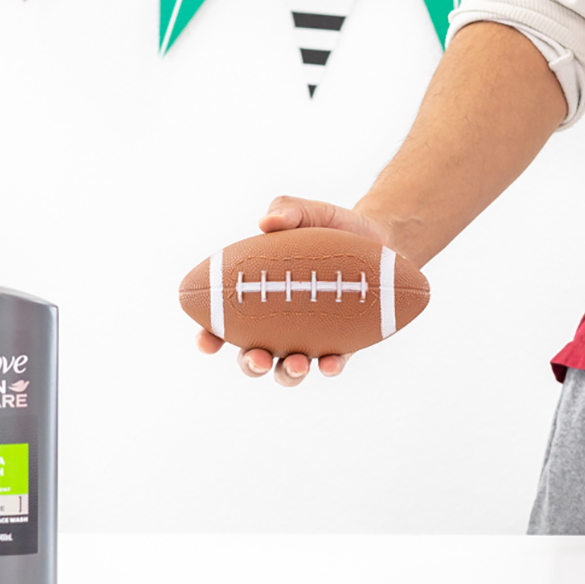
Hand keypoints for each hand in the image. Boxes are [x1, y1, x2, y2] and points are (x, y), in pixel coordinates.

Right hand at [196, 196, 394, 387]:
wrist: (378, 239)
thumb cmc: (330, 227)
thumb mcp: (308, 213)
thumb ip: (286, 210)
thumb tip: (267, 223)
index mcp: (257, 297)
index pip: (224, 322)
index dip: (209, 336)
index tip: (206, 340)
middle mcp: (277, 325)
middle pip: (252, 356)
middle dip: (250, 364)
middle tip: (256, 357)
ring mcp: (308, 339)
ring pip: (287, 369)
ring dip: (287, 373)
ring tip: (296, 364)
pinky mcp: (341, 345)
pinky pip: (331, 364)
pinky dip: (328, 367)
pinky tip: (330, 363)